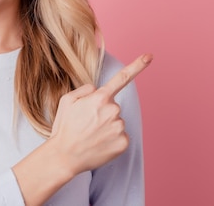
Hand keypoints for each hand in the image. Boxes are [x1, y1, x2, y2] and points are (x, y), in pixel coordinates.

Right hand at [49, 54, 151, 174]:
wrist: (64, 157)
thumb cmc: (65, 128)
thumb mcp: (67, 100)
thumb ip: (85, 89)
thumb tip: (97, 90)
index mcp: (100, 98)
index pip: (122, 78)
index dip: (138, 66)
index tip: (149, 56)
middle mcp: (113, 110)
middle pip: (113, 106)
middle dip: (103, 112)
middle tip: (87, 124)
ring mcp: (119, 127)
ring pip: (117, 122)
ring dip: (107, 127)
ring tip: (91, 135)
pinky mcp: (123, 143)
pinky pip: (121, 136)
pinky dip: (112, 140)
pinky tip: (99, 144)